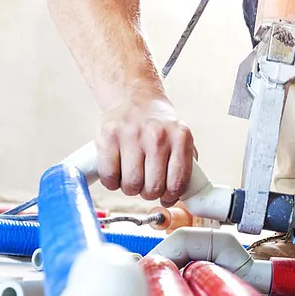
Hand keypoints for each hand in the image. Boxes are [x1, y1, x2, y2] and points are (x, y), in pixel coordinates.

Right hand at [95, 90, 194, 206]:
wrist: (137, 99)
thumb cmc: (160, 127)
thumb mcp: (181, 140)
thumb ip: (186, 166)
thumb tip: (182, 196)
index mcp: (180, 137)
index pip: (177, 183)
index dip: (170, 196)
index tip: (165, 196)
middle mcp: (157, 134)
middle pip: (153, 188)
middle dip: (149, 193)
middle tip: (147, 185)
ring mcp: (131, 134)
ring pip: (131, 184)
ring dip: (130, 188)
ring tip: (132, 177)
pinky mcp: (108, 136)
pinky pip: (109, 176)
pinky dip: (112, 182)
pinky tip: (117, 173)